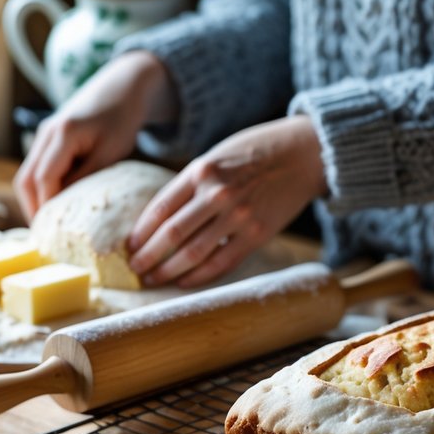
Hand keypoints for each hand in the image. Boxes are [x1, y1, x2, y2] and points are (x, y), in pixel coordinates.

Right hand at [14, 51, 176, 221]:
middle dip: (33, 209)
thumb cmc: (121, 120)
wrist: (121, 87)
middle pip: (25, 179)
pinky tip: (53, 206)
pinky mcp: (47, 139)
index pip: (44, 178)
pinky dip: (40, 189)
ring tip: (47, 226)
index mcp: (63, 134)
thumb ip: (87, 178)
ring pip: (26, 175)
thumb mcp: (110, 153)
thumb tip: (68, 209)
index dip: (46, 207)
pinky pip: (36, 168)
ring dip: (34, 201)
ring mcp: (43, 135)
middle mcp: (46, 133)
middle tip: (44, 236)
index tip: (53, 232)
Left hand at [127, 115, 326, 286]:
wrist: (305, 152)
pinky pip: (222, 263)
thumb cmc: (255, 152)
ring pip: (193, 254)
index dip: (140, 233)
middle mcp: (217, 194)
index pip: (160, 209)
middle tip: (134, 270)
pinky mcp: (257, 234)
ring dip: (168, 271)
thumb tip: (161, 219)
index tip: (128, 247)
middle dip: (148, 257)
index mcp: (201, 171)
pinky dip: (199, 276)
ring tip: (153, 279)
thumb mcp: (215, 157)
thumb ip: (190, 184)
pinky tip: (184, 282)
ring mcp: (238, 216)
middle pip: (171, 235)